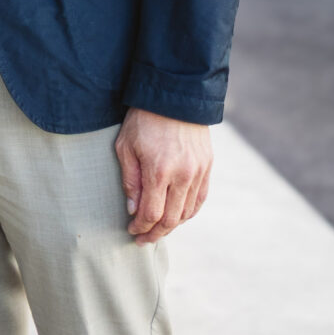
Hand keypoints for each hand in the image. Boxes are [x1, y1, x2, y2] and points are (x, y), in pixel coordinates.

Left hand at [115, 108, 211, 243]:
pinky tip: (177, 216)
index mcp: (159, 170)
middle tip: (142, 239)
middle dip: (155, 233)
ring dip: (172, 225)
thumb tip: (133, 210)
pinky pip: (200, 199)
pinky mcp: (207, 166)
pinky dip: (188, 212)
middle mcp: (183, 174)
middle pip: (171, 219)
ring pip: (187, 212)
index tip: (131, 231)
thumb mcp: (126, 146)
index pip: (151, 213)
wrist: (175, 95)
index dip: (141, 227)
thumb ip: (130, 181)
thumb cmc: (143, 119)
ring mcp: (198, 171)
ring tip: (157, 229)